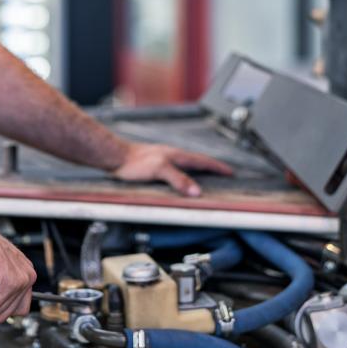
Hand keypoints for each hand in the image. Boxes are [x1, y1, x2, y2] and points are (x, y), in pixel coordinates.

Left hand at [111, 143, 233, 196]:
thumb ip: (178, 179)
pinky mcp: (155, 165)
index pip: (203, 161)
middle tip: (222, 174)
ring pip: (187, 166)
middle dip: (211, 168)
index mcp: (177, 156)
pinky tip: (180, 180)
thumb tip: (197, 190)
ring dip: (198, 171)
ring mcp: (164, 160)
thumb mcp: (159, 170)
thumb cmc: (135, 162)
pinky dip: (184, 175)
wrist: (116, 156)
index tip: (230, 172)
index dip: (217, 167)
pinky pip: (176, 170)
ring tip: (206, 178)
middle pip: (197, 162)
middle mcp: (173, 156)